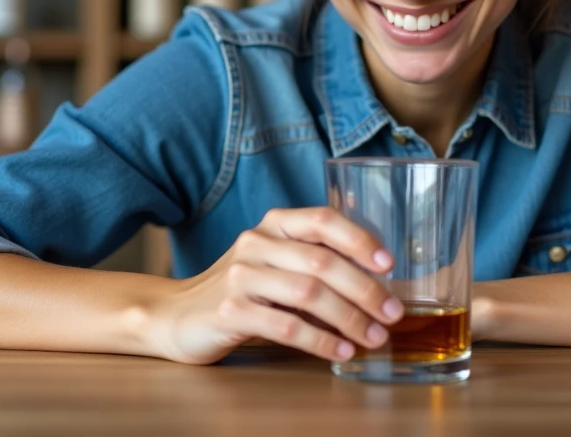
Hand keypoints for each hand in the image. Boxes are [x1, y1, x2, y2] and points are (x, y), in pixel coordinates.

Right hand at [143, 207, 405, 364]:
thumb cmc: (243, 289)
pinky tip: (339, 351)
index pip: (323, 220)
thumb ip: (317, 259)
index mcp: (275, 225)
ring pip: (308, 294)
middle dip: (365, 289)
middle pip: (322, 262)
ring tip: (372, 337)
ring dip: (348, 319)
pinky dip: (320, 341)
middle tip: (391, 314)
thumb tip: (379, 278)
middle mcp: (256, 243)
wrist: (179, 315)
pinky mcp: (229, 311)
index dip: (360, 239)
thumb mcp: (277, 261)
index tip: (389, 264)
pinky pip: (285, 327)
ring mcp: (240, 276)